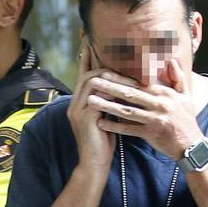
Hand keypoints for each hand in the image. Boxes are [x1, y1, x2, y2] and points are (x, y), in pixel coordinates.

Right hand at [67, 42, 129, 170]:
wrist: (94, 164)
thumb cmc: (103, 143)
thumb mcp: (106, 118)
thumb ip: (109, 102)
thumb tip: (122, 87)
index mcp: (80, 103)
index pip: (84, 76)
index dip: (87, 59)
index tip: (90, 42)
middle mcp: (75, 104)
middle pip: (89, 75)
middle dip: (106, 66)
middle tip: (126, 67)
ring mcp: (78, 111)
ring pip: (93, 83)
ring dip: (114, 78)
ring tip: (131, 81)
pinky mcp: (84, 118)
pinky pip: (98, 98)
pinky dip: (113, 92)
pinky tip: (127, 92)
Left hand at [89, 58, 204, 159]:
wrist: (191, 145)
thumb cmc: (186, 119)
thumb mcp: (186, 96)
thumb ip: (178, 77)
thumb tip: (171, 60)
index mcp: (165, 94)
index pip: (139, 83)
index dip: (121, 78)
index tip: (104, 72)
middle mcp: (159, 104)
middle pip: (130, 94)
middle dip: (109, 87)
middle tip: (92, 82)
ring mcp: (154, 119)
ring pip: (127, 111)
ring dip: (107, 105)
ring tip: (90, 101)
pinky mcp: (151, 134)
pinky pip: (129, 129)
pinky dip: (115, 127)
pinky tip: (100, 123)